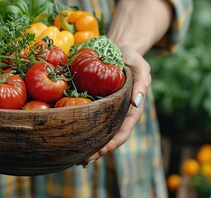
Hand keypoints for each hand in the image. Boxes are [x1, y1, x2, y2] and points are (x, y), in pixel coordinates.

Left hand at [79, 45, 150, 166]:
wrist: (118, 48)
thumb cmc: (132, 58)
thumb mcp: (141, 66)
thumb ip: (142, 83)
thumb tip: (137, 102)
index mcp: (132, 109)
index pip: (123, 132)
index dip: (112, 144)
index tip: (99, 153)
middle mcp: (118, 112)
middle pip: (108, 136)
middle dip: (96, 150)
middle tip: (81, 161)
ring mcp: (107, 108)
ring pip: (97, 130)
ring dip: (87, 143)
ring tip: (71, 155)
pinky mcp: (96, 102)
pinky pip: (88, 117)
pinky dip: (80, 127)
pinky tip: (68, 133)